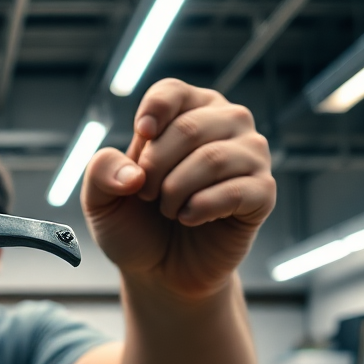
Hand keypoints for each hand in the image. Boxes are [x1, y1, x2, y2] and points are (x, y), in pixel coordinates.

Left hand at [82, 79, 275, 299]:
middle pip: (190, 127)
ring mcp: (250, 156)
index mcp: (188, 111)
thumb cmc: (136, 225)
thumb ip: (101, 173)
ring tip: (168, 210)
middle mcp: (226, 124)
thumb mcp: (101, 200)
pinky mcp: (262, 193)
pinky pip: (237, 191)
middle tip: (146, 194)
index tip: (140, 138)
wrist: (161, 271)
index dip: (152, 114)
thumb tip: (133, 173)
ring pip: (214, 158)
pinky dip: (202, 208)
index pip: (172, 92)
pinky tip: (190, 219)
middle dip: (155, 168)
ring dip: (176, 191)